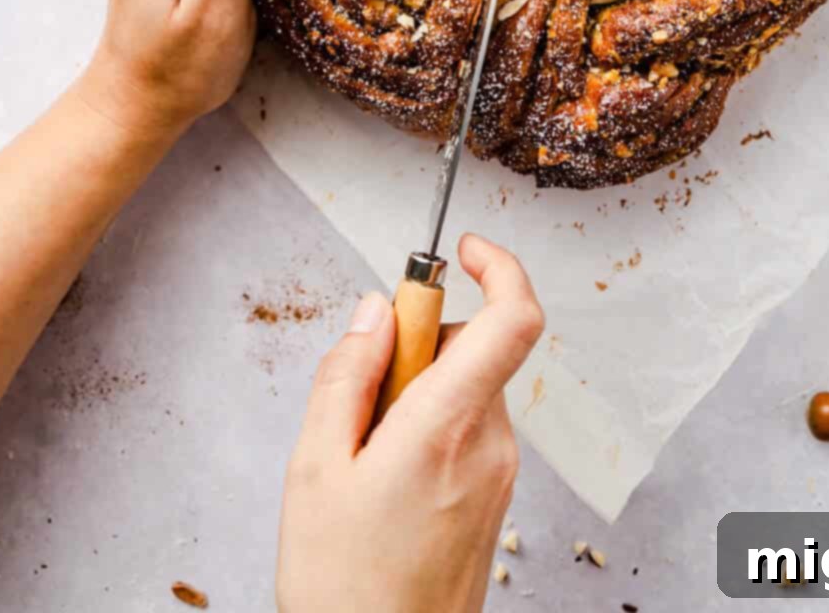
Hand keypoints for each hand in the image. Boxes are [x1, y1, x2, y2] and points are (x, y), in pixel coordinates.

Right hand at [277, 234, 543, 612]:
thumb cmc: (343, 588)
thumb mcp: (314, 469)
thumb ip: (346, 375)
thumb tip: (376, 311)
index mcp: (448, 428)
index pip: (513, 319)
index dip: (499, 265)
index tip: (463, 249)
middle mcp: (491, 446)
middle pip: (474, 349)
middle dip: (417, 347)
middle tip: (361, 394)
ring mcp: (500, 477)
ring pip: (467, 391)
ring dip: (419, 395)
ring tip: (364, 458)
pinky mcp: (495, 501)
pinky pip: (469, 431)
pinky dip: (430, 429)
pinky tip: (385, 482)